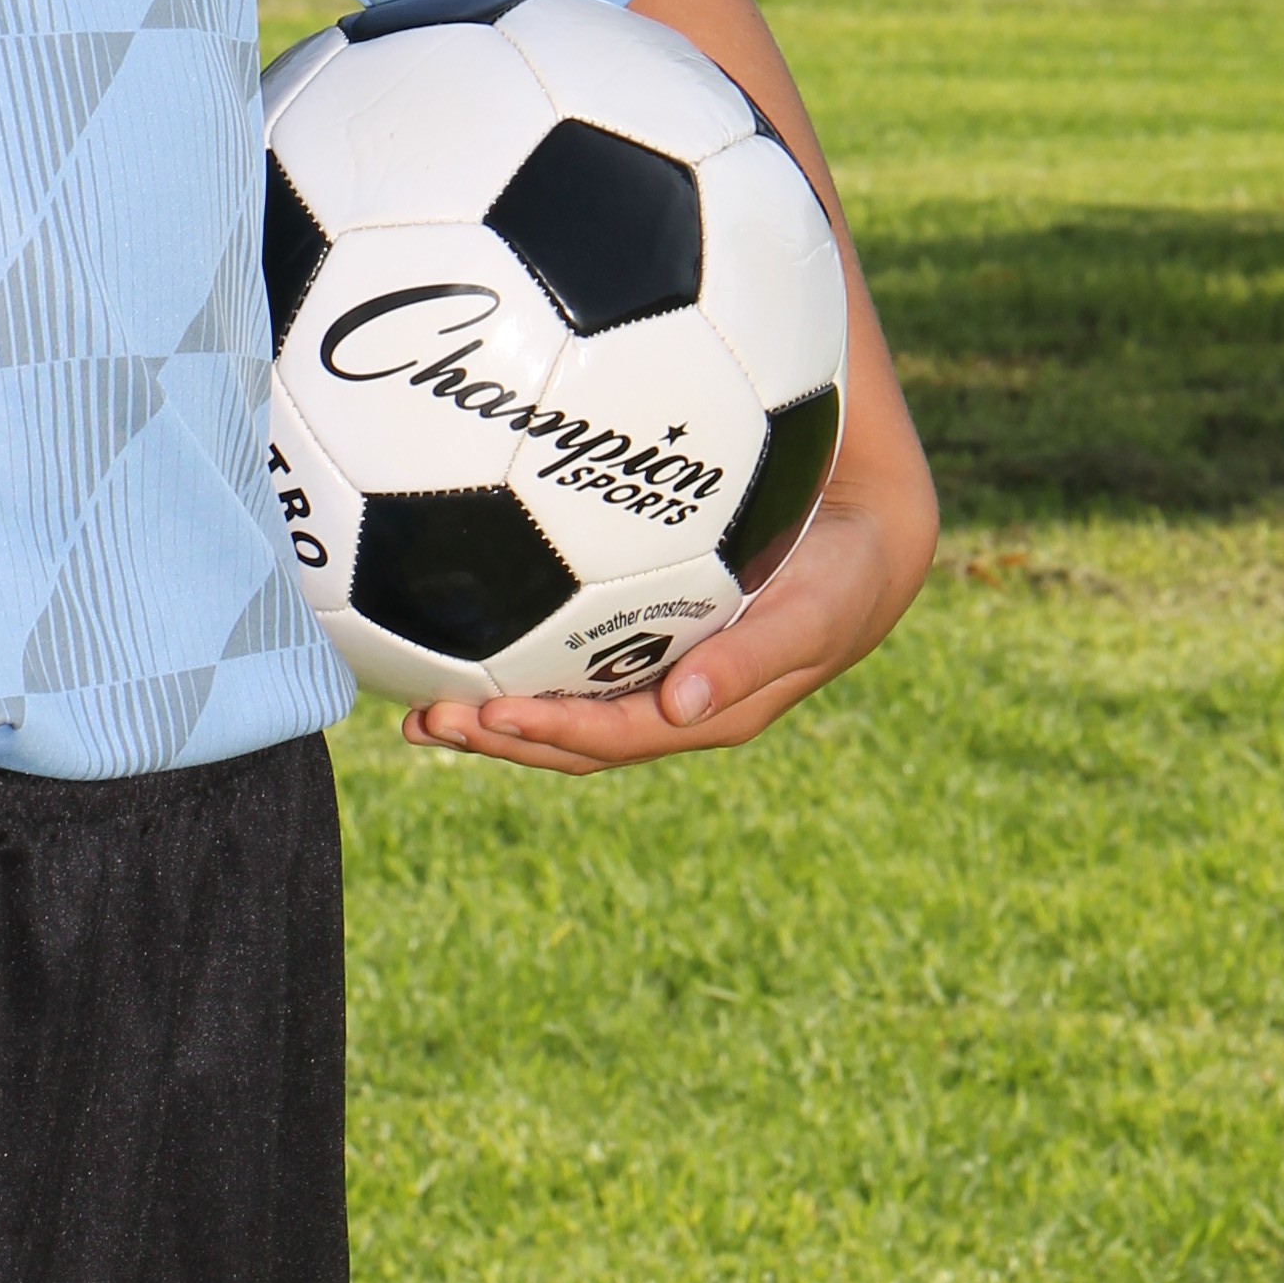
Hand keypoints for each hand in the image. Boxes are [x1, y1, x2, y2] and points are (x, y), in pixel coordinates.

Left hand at [402, 461, 932, 776]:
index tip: (486, 712)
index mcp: (705, 712)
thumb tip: (680, 710)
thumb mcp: (812, 613)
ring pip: (564, 708)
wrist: (867, 544)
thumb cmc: (843, 576)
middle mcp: (672, 704)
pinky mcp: (650, 642)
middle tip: (421, 719)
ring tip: (416, 702)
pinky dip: (518, 663)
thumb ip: (751, 658)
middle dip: (496, 735)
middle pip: (571, 737)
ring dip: (491, 712)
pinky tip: (463, 637)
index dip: (548, 733)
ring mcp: (658, 677)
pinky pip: (573, 664)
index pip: (612, 738)